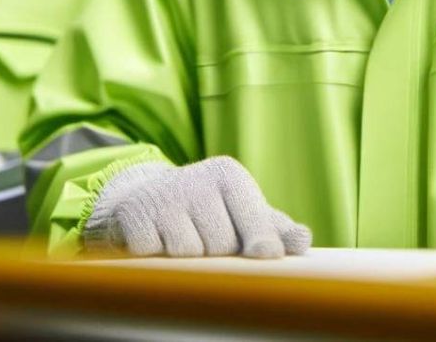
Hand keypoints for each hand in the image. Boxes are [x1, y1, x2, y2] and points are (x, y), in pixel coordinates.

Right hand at [86, 156, 312, 258]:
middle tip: (203, 238)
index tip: (265, 256)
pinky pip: (154, 254)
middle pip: (221, 245)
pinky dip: (154, 257)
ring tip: (179, 238)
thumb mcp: (241, 212)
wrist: (145, 199)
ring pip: (188, 253)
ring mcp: (163, 194)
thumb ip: (274, 228)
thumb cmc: (206, 212)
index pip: (255, 225)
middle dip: (215, 254)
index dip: (261, 246)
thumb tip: (302, 240)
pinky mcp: (133, 213)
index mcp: (229, 176)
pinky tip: (155, 241)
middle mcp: (197, 177)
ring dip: (184, 259)